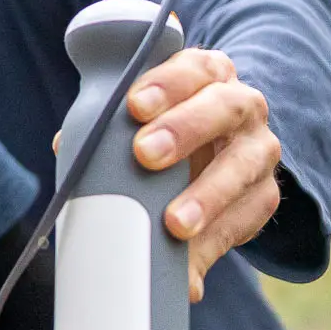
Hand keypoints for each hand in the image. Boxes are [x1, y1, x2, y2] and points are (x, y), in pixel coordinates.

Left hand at [127, 49, 280, 300]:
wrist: (208, 168)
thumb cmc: (158, 136)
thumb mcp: (138, 123)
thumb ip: (107, 126)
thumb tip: (66, 147)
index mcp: (207, 76)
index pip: (194, 67)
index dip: (167, 83)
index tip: (134, 106)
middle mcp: (242, 106)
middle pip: (225, 108)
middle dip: (185, 129)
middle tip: (145, 155)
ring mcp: (259, 150)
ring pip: (242, 166)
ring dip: (208, 195)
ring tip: (175, 224)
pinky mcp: (263, 197)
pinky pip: (246, 217)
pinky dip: (215, 240)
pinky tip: (192, 262)